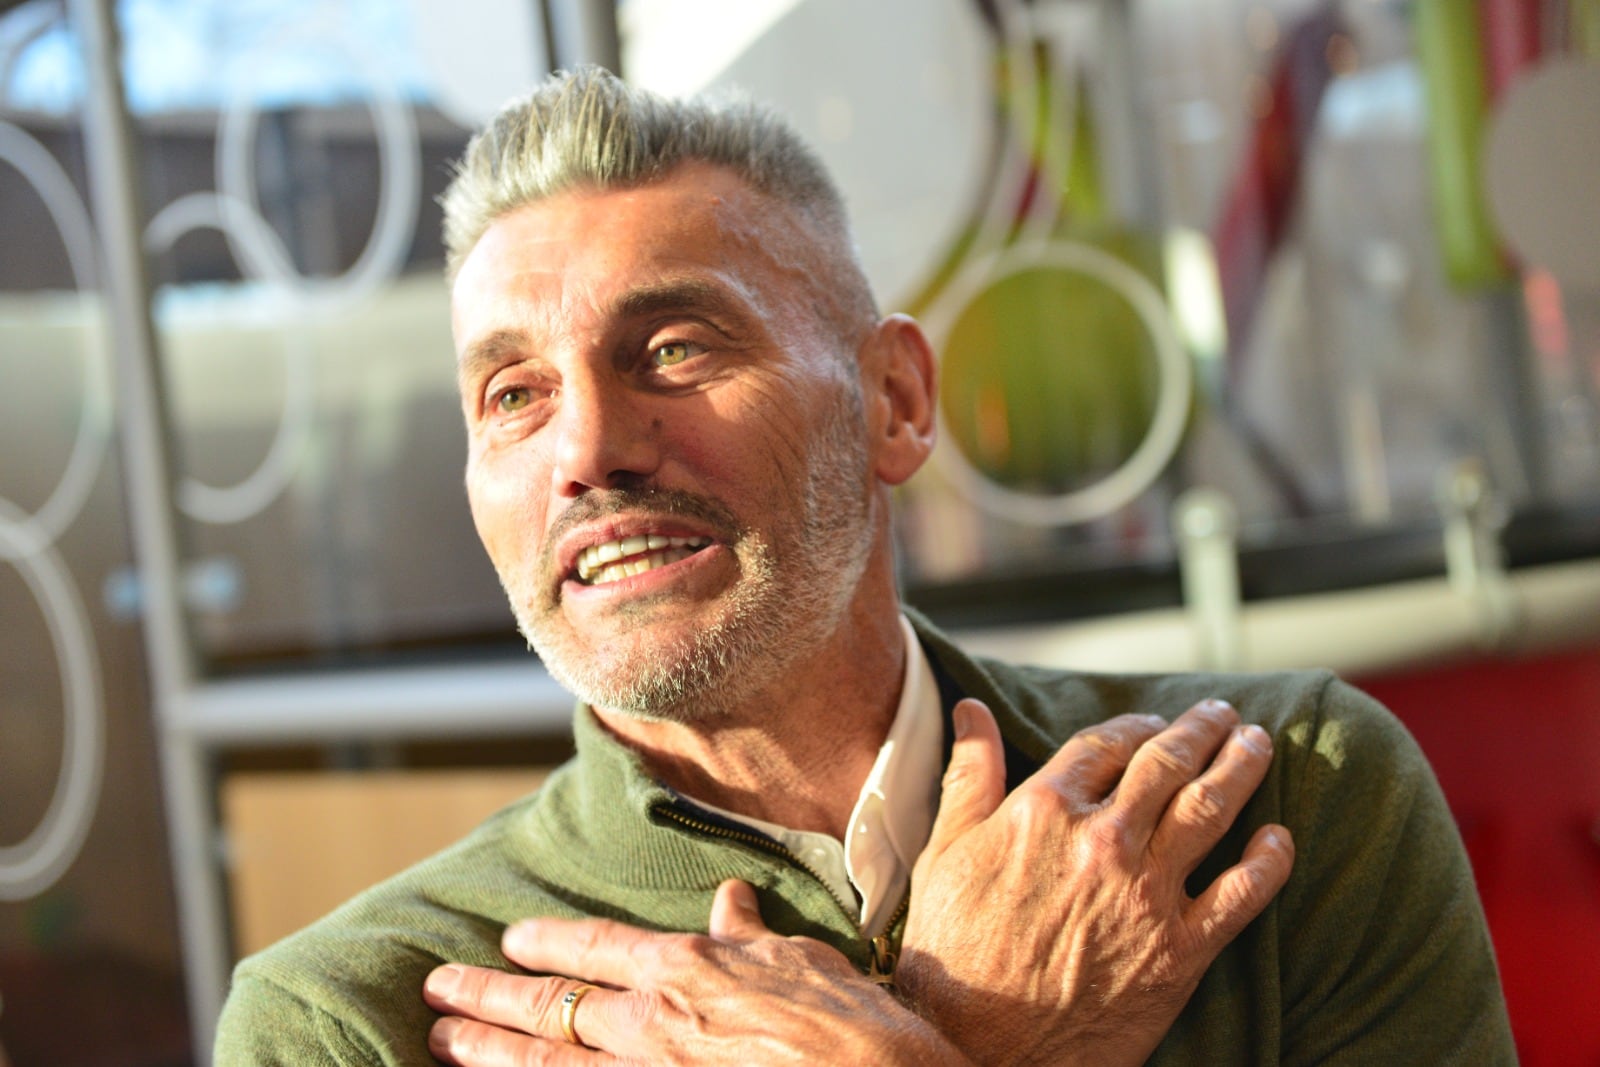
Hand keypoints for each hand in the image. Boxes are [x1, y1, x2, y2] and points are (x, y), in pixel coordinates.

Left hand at [424, 879, 972, 1065]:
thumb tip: (729, 901)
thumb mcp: (806, 964)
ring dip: (489, 1053)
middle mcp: (656, 1025)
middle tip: (436, 990)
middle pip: (552, 1008)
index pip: (598, 947)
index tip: (510, 936)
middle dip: (487, 998)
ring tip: (442, 1041)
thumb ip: (753, 936)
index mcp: (691, 972)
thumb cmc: (857, 1030)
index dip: (548, 941)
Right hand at [895, 698, 1294, 1066]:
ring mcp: (1147, 894)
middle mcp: (1103, 840)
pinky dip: (1269, 861)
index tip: (1151, 723)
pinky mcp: (1180, 951)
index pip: (1106, 743)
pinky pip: (1243, 894)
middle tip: (1222, 714)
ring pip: (1212, 809)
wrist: (979, 1046)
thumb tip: (972, 708)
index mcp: (1044, 809)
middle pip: (1168, 763)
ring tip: (1258, 744)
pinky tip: (1279, 838)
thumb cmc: (955, 951)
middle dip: (1201, 730)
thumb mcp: (946, 851)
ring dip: (1242, 767)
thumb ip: (969, 775)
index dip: (1135, 726)